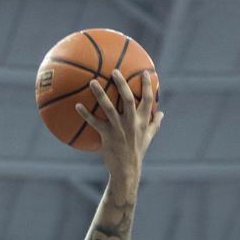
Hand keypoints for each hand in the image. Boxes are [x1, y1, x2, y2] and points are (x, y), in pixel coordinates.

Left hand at [76, 70, 163, 189]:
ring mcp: (118, 128)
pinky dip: (85, 114)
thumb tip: (162, 113)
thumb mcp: (149, 136)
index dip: (147, 85)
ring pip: (108, 107)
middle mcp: (131, 122)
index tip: (144, 72)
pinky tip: (77, 105)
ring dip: (100, 94)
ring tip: (92, 82)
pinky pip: (94, 122)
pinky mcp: (107, 135)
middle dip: (122, 83)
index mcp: (143, 120)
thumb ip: (155, 123)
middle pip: (127, 98)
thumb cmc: (137, 151)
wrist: (127, 169)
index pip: (148, 99)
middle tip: (114, 71)